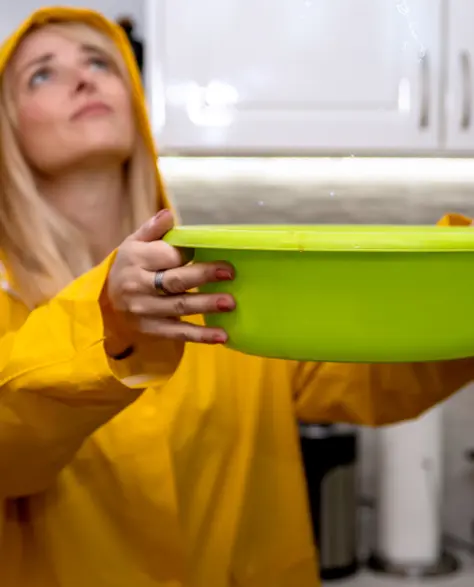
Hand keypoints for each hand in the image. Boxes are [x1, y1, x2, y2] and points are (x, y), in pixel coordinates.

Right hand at [102, 209, 234, 351]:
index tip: (211, 250)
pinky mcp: (152, 330)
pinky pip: (179, 333)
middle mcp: (138, 285)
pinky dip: (201, 336)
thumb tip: (169, 214)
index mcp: (135, 259)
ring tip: (230, 302)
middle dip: (203, 276)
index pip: (166, 256)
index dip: (188, 253)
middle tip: (230, 273)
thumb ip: (153, 229)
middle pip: (175, 281)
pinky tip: (222, 336)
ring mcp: (145, 310)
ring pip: (179, 307)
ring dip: (206, 305)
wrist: (105, 303)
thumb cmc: (129, 267)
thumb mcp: (134, 244)